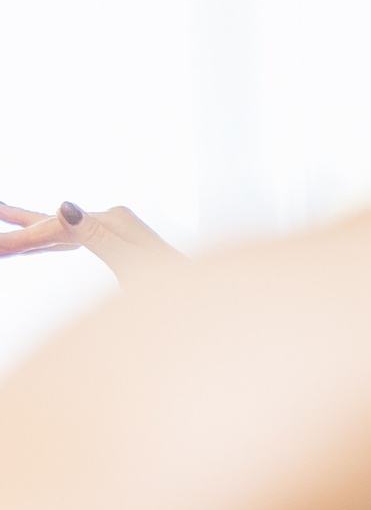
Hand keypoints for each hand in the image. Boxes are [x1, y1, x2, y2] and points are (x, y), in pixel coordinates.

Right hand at [0, 200, 181, 278]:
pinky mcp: (123, 247)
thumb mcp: (133, 263)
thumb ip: (98, 237)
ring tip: (3, 220)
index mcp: (114, 221)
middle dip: (19, 226)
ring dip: (30, 231)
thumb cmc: (177, 289)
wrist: (211, 303)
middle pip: (54, 222)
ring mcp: (120, 232)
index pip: (55, 228)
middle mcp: (116, 221)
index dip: (21, 240)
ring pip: (62, 231)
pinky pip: (75, 242)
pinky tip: (44, 244)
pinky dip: (51, 242)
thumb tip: (64, 206)